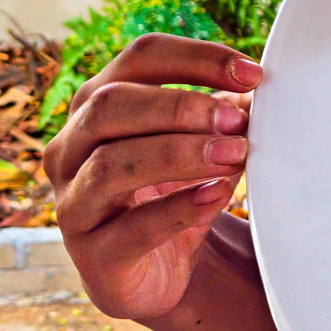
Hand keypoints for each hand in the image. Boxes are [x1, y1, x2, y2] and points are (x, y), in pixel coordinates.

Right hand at [44, 34, 262, 323]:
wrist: (158, 273)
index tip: (253, 75)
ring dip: (180, 154)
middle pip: (110, 104)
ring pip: (110, 164)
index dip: (197, 58)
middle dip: (180, 107)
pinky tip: (216, 195)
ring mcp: (73, 201)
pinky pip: (131, 227)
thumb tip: (259, 92)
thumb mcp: (200, 143)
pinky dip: (178, 208)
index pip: (140, 57)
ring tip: (234, 154)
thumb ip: (223, 113)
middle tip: (237, 121)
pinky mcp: (91, 254)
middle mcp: (72, 146)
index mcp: (98, 102)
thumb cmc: (174, 191)